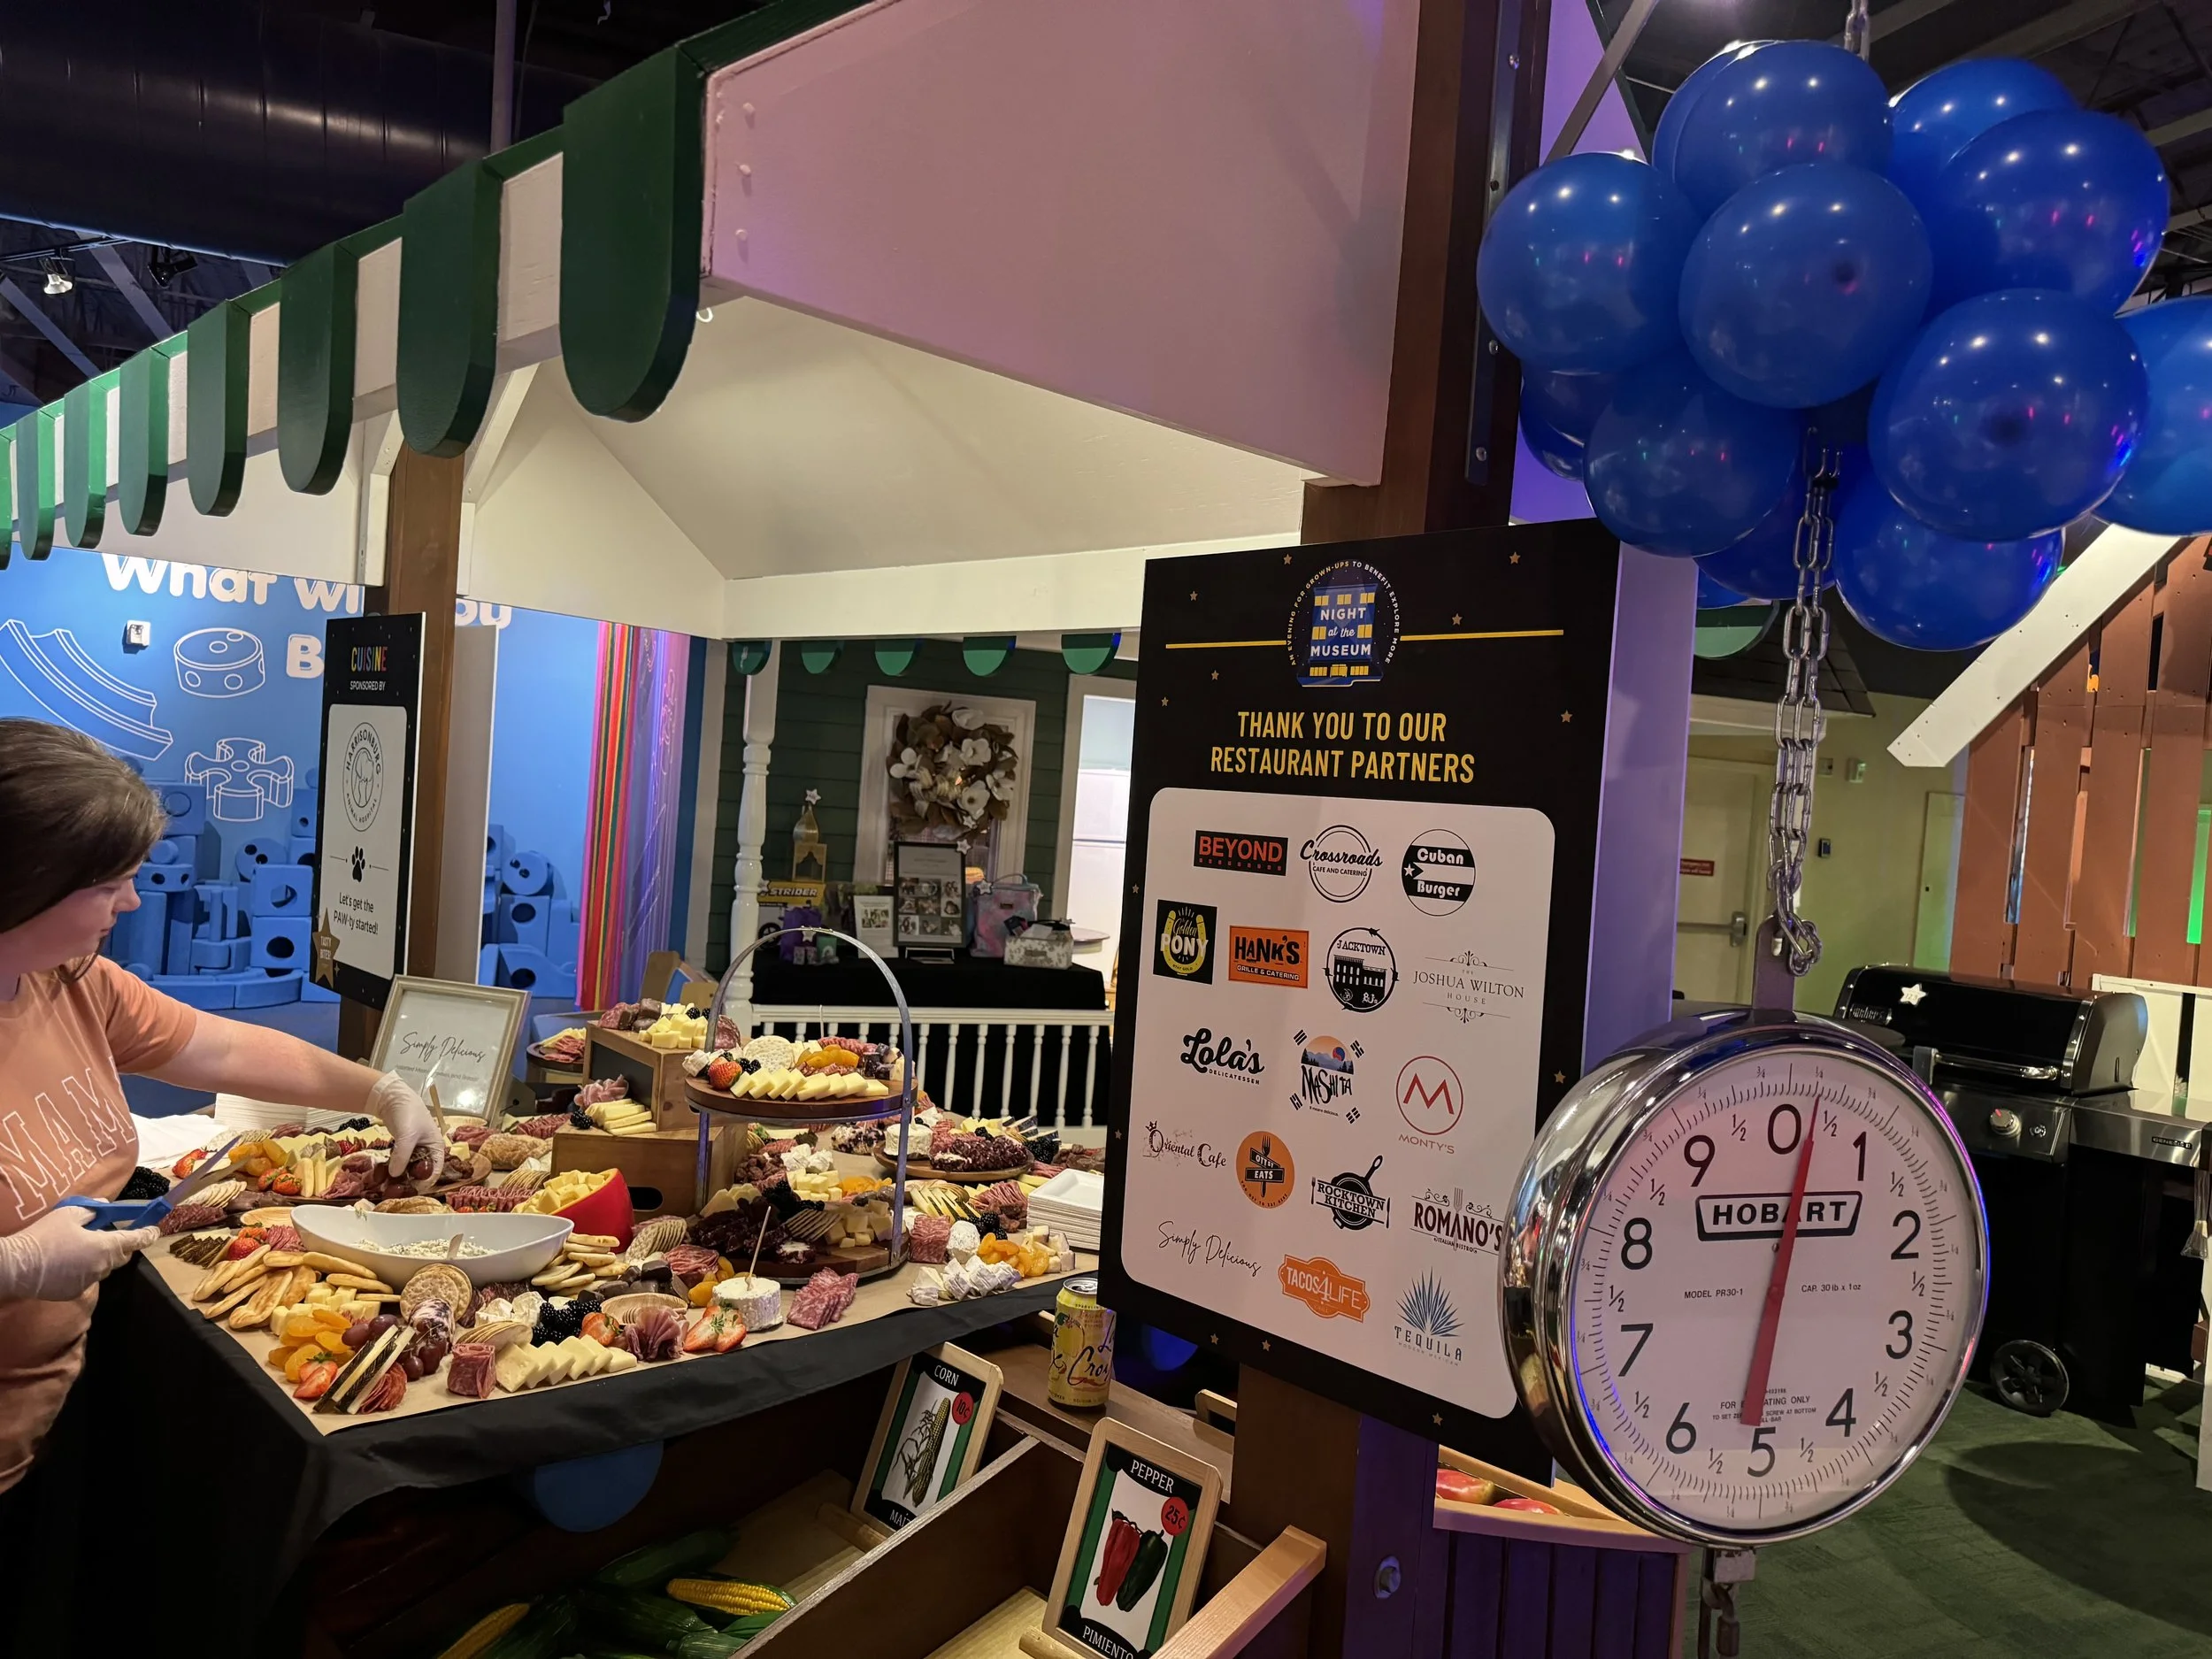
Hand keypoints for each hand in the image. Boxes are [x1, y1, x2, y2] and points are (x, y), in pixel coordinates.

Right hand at [0, 1207, 157, 1300]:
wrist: (17, 1266)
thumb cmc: (45, 1236)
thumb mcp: (69, 1213)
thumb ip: (93, 1210)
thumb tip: (105, 1208)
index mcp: (106, 1247)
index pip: (136, 1240)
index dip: (148, 1234)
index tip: (155, 1230)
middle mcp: (102, 1267)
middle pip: (122, 1256)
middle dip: (121, 1246)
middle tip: (108, 1235)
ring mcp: (89, 1282)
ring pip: (104, 1268)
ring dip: (100, 1259)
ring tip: (81, 1248)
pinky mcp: (74, 1293)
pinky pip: (88, 1279)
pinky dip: (84, 1270)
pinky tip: (68, 1263)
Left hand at [367, 1071, 444, 1181]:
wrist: (392, 1097)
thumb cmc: (408, 1114)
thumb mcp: (407, 1136)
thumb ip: (403, 1156)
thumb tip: (395, 1175)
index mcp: (437, 1148)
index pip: (434, 1172)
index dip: (424, 1184)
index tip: (410, 1192)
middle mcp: (428, 1152)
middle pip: (421, 1173)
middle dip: (408, 1183)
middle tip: (393, 1191)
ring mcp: (415, 1150)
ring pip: (409, 1169)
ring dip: (399, 1177)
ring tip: (385, 1185)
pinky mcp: (403, 1148)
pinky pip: (400, 1163)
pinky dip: (392, 1169)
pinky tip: (382, 1175)